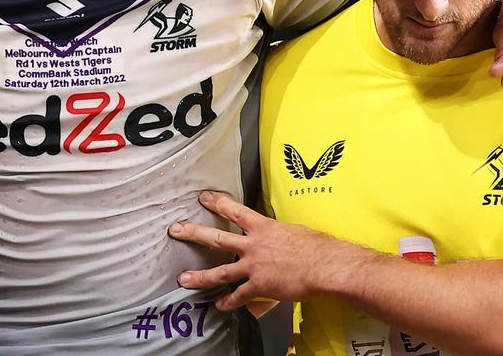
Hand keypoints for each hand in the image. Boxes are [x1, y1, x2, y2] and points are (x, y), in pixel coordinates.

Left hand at [168, 191, 349, 311]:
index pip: (234, 211)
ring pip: (221, 271)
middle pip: (217, 238)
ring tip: (183, 279)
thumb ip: (278, 232)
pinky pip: (240, 296)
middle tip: (176, 229)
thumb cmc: (317, 247)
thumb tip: (278, 234)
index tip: (204, 197)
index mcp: (263, 227)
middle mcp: (254, 245)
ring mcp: (255, 266)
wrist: (326, 265)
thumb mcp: (293, 230)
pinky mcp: (260, 286)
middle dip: (193, 233)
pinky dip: (230, 302)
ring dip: (200, 276)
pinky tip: (220, 305)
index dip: (217, 202)